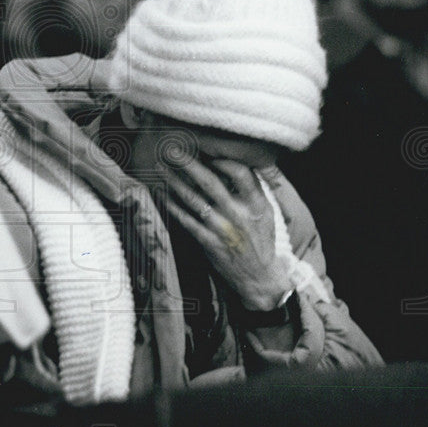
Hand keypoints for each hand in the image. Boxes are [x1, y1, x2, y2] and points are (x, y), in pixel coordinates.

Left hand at [163, 158, 289, 310]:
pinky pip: (186, 220)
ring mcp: (222, 229)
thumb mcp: (266, 212)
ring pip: (193, 199)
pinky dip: (173, 206)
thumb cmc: (261, 240)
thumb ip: (253, 190)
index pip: (240, 173)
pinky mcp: (208, 243)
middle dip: (188, 163)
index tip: (206, 149)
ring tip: (161, 167)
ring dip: (174, 181)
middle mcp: (239, 215)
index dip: (222, 158)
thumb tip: (234, 163)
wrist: (259, 278)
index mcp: (256, 204)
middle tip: (172, 149)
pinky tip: (162, 194)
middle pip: (210, 182)